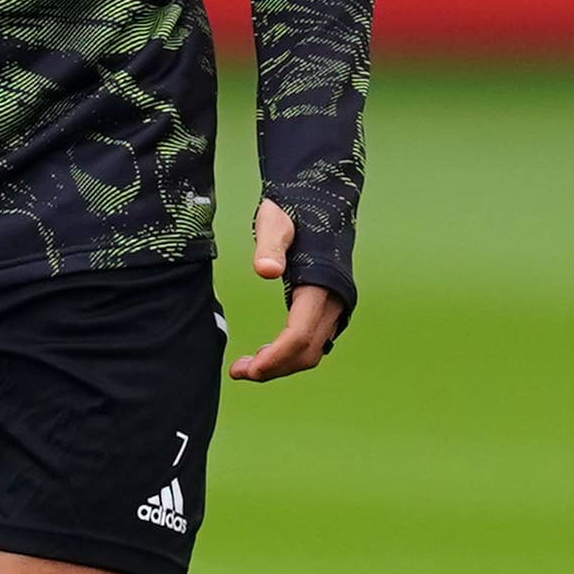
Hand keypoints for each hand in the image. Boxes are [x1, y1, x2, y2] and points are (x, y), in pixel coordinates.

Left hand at [231, 198, 344, 381]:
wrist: (320, 202)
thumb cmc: (293, 212)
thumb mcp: (275, 223)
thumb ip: (269, 246)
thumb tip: (265, 271)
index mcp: (321, 285)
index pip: (300, 335)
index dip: (275, 357)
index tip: (247, 368)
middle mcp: (334, 301)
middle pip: (307, 352)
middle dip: (274, 368)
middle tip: (238, 371)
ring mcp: (335, 306)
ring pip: (312, 352)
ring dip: (281, 365)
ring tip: (246, 366)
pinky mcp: (328, 308)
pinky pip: (313, 343)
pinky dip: (290, 354)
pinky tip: (266, 352)